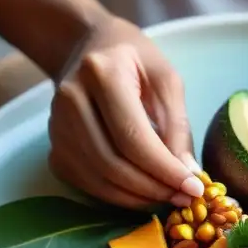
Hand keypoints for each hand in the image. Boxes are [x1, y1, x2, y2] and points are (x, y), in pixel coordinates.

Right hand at [48, 15, 204, 209]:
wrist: (88, 49)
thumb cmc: (134, 60)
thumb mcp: (166, 79)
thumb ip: (177, 125)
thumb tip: (186, 173)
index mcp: (102, 73)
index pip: (132, 136)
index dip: (163, 169)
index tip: (193, 188)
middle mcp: (71, 100)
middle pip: (113, 163)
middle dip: (153, 188)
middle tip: (184, 198)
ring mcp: (56, 127)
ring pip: (99, 179)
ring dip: (137, 197)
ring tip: (168, 197)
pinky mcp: (54, 149)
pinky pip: (87, 184)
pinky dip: (118, 196)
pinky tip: (142, 193)